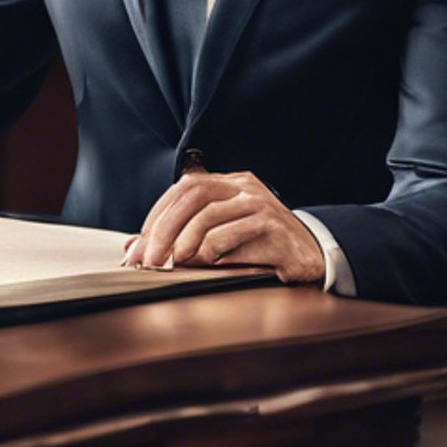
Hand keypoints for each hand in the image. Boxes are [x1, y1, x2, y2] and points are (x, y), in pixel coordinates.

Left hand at [121, 168, 324, 283]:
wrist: (311, 255)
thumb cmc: (260, 247)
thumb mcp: (219, 238)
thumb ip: (182, 237)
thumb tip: (135, 247)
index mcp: (228, 183)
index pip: (183, 189)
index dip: (157, 215)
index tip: (140, 246)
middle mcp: (243, 187)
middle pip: (192, 196)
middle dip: (163, 229)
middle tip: (149, 259)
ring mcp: (260, 203)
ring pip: (210, 214)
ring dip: (185, 240)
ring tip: (175, 261)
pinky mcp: (273, 226)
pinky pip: (234, 233)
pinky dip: (213, 249)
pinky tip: (207, 262)